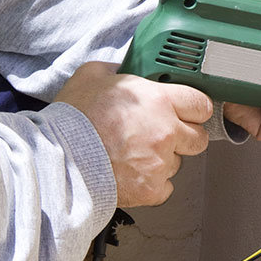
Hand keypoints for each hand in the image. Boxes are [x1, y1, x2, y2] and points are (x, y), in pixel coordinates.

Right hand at [55, 61, 210, 207]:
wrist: (59, 160)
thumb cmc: (72, 120)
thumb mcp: (91, 76)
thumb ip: (116, 71)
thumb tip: (123, 71)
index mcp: (159, 100)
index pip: (201, 104)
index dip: (194, 109)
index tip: (187, 113)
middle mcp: (166, 132)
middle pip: (198, 138)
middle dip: (184, 137)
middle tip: (162, 136)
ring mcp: (160, 163)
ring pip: (178, 164)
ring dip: (163, 161)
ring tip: (135, 157)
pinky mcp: (151, 189)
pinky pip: (164, 188)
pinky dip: (151, 185)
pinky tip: (132, 175)